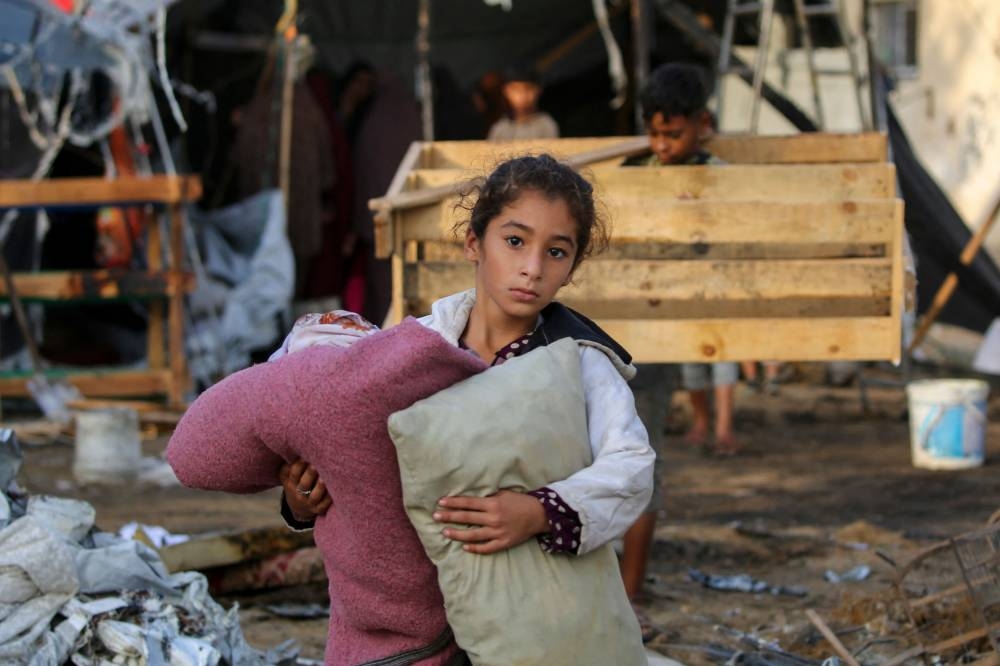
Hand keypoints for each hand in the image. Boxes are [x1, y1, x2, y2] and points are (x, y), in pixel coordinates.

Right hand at [279, 460, 331, 520]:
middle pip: (304, 484)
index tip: (307, 454)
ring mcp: (308, 503)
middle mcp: (298, 494)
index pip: (293, 473)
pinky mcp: (318, 510)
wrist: (299, 507)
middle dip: (310, 473)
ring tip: (325, 478)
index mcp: (290, 483)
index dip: (300, 464)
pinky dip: (330, 498)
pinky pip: (324, 505)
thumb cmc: (297, 482)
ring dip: (320, 487)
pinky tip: (336, 489)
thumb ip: (290, 462)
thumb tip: (295, 441)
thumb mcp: (288, 475)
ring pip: (314, 496)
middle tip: (317, 463)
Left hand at [433, 490, 547, 554]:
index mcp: (493, 504)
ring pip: (473, 535)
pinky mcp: (503, 543)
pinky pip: (486, 548)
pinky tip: (464, 547)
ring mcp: (498, 532)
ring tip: (444, 532)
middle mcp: (494, 518)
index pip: (468, 503)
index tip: (440, 502)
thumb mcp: (504, 493)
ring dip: (457, 534)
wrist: (539, 515)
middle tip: (435, 516)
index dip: (453, 503)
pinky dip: (475, 548)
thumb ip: (488, 497)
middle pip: (466, 518)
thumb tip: (470, 498)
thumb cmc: (520, 501)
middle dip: (449, 517)